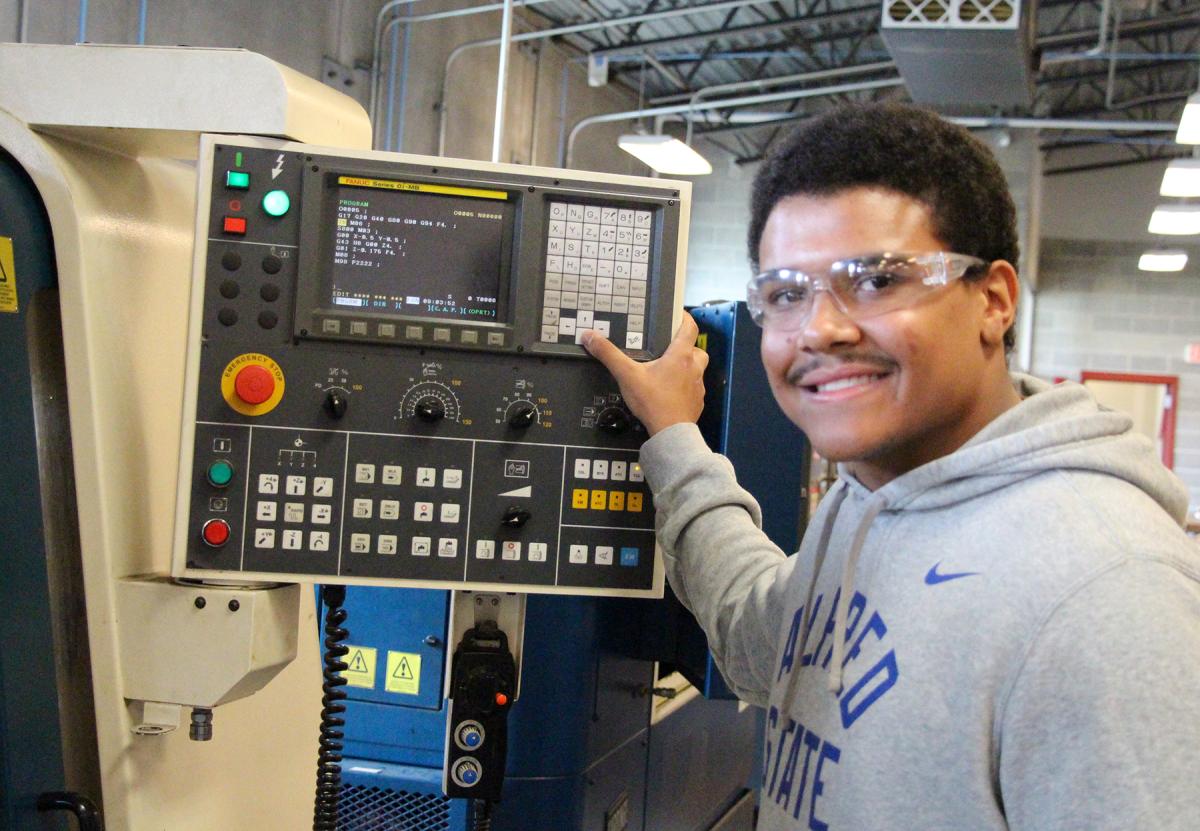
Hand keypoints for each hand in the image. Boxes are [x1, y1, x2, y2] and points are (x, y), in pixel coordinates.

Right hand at [580, 314, 707, 435]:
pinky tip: (670, 392)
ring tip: (667, 371)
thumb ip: (608, 355)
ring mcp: (698, 385)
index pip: (690, 327)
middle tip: (667, 348)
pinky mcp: (697, 401)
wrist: (671, 433)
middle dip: (684, 346)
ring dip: (686, 367)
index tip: (675, 315)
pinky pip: (694, 388)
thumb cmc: (653, 401)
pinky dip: (685, 387)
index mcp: (680, 355)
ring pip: (696, 369)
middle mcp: (694, 367)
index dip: (684, 318)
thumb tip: (590, 336)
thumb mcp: (627, 375)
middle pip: (695, 348)